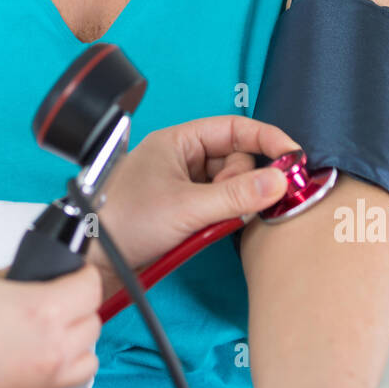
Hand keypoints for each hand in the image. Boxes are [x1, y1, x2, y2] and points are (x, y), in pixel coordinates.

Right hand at [0, 260, 100, 387]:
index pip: (91, 288)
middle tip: (49, 300)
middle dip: (76, 309)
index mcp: (43, 312)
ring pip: (81, 367)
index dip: (79, 275)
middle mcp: (48, 354)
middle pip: (92, 328)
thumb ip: (6, 277)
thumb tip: (20, 283)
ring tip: (38, 336)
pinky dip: (34, 377)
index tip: (66, 274)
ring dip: (70, 347)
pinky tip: (5, 365)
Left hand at [94, 115, 300, 271]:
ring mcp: (185, 185)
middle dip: (242, 183)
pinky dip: (224, 218)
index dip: (266, 139)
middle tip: (230, 205)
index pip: (234, 128)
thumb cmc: (125, 221)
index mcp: (178, 141)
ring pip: (231, 187)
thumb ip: (236, 196)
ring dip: (232, 204)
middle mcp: (183, 159)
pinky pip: (221, 208)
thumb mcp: (186, 208)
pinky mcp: (186, 211)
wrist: (94, 259)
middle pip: (237, 161)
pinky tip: (210, 230)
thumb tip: (280, 182)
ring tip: (208, 222)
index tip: (294, 156)